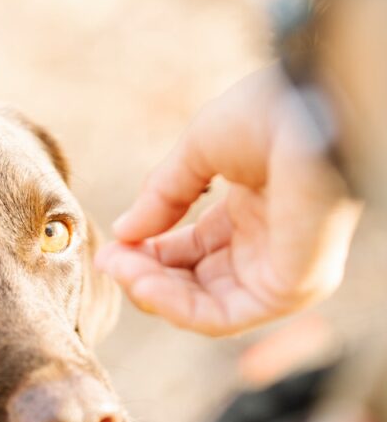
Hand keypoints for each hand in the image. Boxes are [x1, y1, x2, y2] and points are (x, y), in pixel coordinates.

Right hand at [94, 68, 361, 335]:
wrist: (313, 105)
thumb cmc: (270, 113)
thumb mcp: (198, 152)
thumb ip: (162, 196)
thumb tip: (123, 234)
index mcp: (254, 212)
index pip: (192, 252)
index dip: (147, 253)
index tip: (110, 248)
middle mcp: (269, 247)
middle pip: (194, 284)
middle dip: (145, 275)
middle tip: (108, 262)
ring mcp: (282, 271)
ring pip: (204, 307)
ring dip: (153, 293)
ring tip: (120, 269)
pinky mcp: (290, 288)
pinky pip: (222, 316)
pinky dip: (176, 306)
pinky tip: (144, 283)